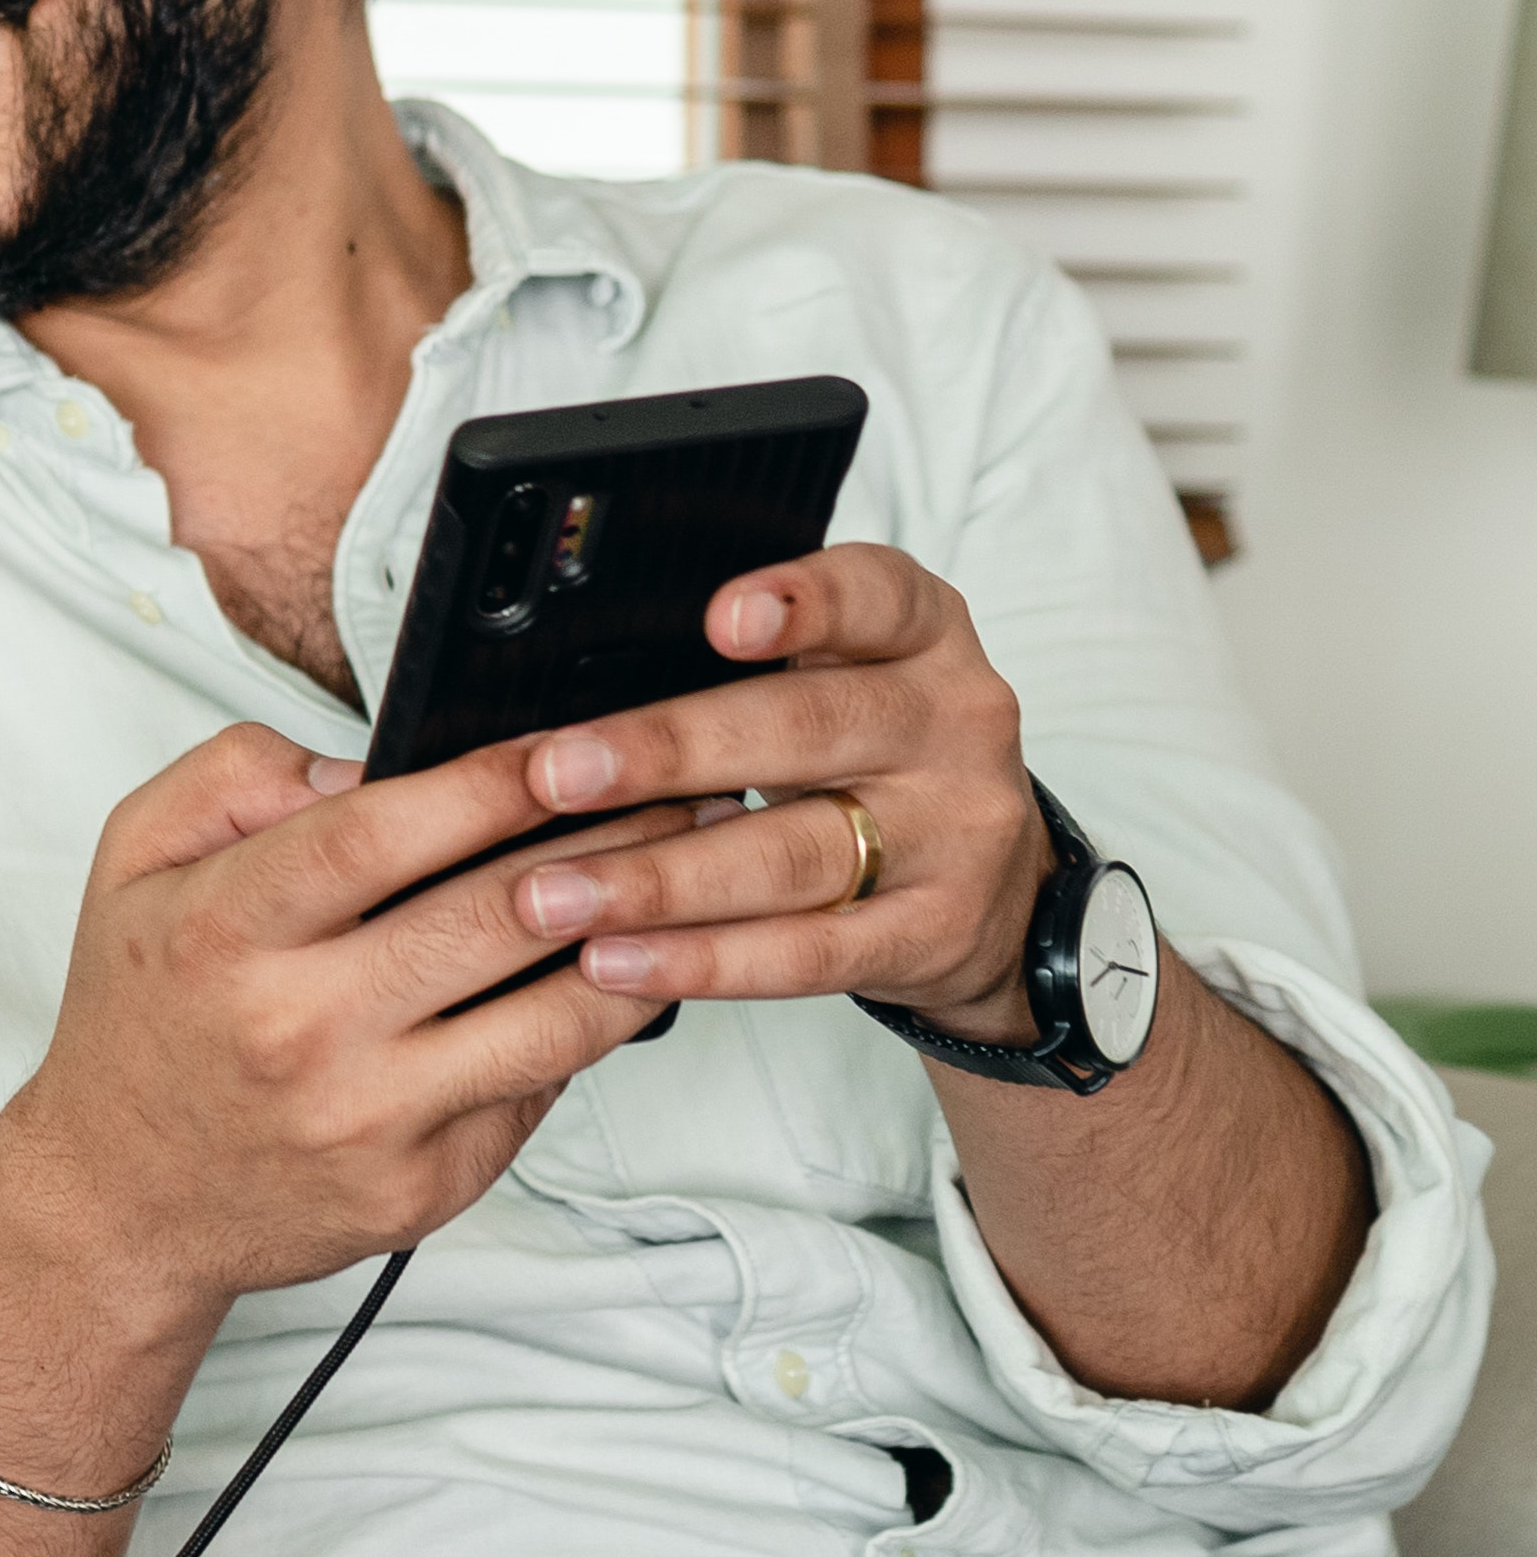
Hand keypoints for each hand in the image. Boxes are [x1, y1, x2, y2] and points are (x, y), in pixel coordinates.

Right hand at [0, 725, 694, 1331]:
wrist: (124, 1199)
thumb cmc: (143, 1020)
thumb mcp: (130, 864)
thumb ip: (230, 778)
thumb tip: (360, 766)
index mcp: (223, 931)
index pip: (378, 835)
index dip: (491, 784)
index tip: (570, 746)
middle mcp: (295, 1028)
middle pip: (491, 917)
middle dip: (605, 843)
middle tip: (679, 794)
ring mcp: (366, 1118)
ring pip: (550, 1019)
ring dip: (637, 943)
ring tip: (686, 885)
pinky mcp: (420, 1188)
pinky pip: (535, 1092)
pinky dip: (586, 1032)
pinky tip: (618, 980)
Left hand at [499, 546, 1062, 1039]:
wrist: (1003, 890)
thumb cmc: (878, 760)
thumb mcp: (845, 679)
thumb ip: (748, 665)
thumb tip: (572, 701)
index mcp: (924, 637)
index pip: (877, 596)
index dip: (802, 602)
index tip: (719, 617)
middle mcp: (952, 725)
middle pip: (804, 730)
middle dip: (667, 752)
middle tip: (556, 773)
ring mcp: (953, 835)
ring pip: (792, 856)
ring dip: (657, 879)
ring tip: (553, 894)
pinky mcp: (933, 933)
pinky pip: (806, 952)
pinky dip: (701, 960)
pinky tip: (617, 959)